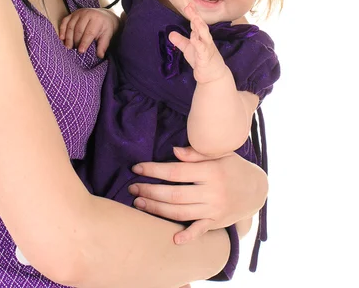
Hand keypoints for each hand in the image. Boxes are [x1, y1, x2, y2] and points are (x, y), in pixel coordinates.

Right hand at [59, 8, 118, 56]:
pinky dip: (62, 30)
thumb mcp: (107, 35)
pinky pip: (65, 21)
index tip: (81, 51)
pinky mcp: (72, 14)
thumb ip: (103, 45)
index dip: (84, 42)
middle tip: (74, 50)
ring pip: (70, 26)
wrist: (103, 15)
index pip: (89, 32)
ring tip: (68, 47)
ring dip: (68, 37)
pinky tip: (62, 38)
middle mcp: (87, 14)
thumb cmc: (105, 26)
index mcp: (97, 19)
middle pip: (78, 29)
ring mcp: (78, 13)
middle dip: (76, 41)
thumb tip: (100, 55)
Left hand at [128, 146, 267, 244]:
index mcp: (211, 171)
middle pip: (174, 194)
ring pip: (181, 212)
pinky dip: (187, 236)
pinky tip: (173, 237)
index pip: (176, 171)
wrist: (257, 189)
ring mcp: (215, 209)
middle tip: (132, 188)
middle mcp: (212, 191)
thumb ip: (197, 152)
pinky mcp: (217, 222)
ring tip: (139, 203)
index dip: (154, 170)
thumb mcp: (220, 153)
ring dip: (157, 209)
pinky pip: (200, 230)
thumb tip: (174, 151)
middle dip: (150, 191)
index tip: (137, 168)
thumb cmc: (233, 166)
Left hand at [169, 3, 227, 83]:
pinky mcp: (206, 58)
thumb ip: (180, 41)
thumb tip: (170, 33)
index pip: (197, 23)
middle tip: (189, 6)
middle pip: (201, 26)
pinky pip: (202, 49)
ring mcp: (207, 48)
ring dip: (199, 27)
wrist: (214, 76)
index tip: (188, 4)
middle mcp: (205, 40)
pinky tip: (193, 38)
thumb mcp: (189, 49)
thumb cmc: (202, 60)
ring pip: (204, 35)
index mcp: (202, 37)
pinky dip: (198, 43)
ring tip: (194, 18)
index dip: (193, 14)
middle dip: (195, 16)